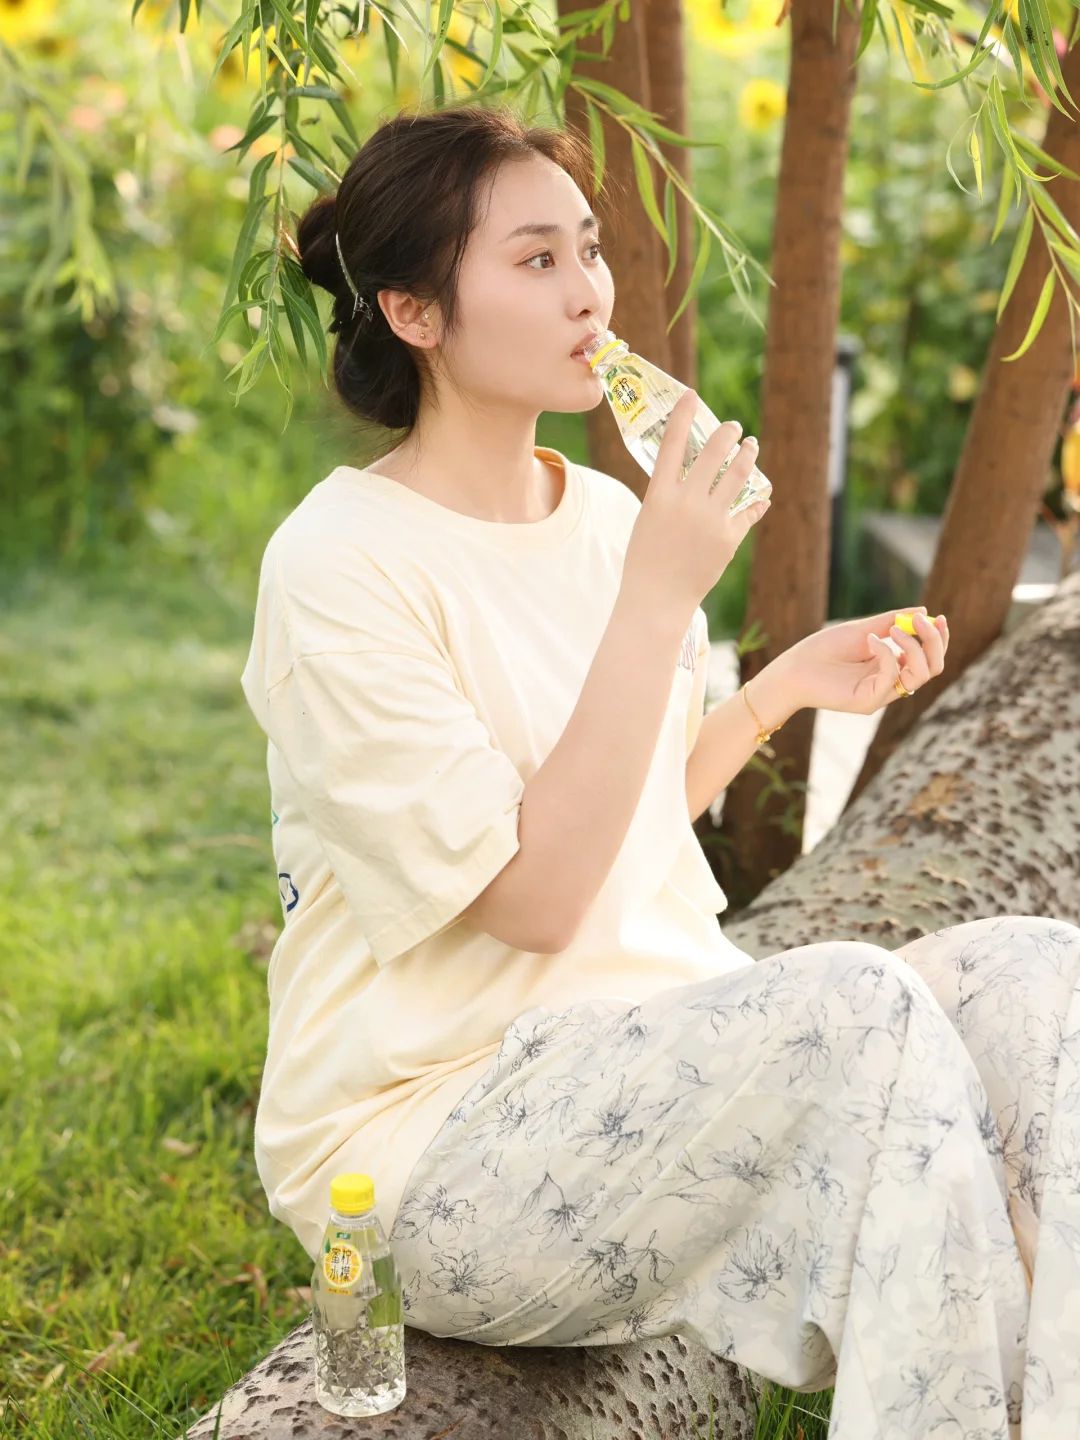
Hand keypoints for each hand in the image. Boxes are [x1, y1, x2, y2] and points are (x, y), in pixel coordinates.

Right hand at [622, 390, 770, 622]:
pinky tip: (762, 494)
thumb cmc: (646, 559)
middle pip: (712, 452)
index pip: (671, 444)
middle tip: (733, 427)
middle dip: (726, 433)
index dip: (682, 415)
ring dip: (747, 455)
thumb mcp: (648, 519)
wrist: (657, 599)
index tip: (691, 395)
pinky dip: (756, 501)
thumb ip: (669, 495)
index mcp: (659, 495)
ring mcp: (710, 519)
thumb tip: (691, 474)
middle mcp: (686, 502)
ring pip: (738, 474)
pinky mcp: (729, 538)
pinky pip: (748, 510)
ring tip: (750, 445)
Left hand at [773, 606, 949, 715]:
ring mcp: (881, 694)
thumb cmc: (823, 649)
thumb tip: (924, 612)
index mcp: (891, 666)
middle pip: (932, 668)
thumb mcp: (863, 629)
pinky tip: (870, 640)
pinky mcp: (869, 702)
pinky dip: (887, 653)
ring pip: (920, 675)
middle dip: (933, 642)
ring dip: (914, 647)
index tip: (938, 617)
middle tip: (923, 620)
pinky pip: (892, 677)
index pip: (928, 658)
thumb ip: (892, 622)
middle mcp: (890, 682)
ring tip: (895, 628)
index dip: (937, 639)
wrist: (793, 669)